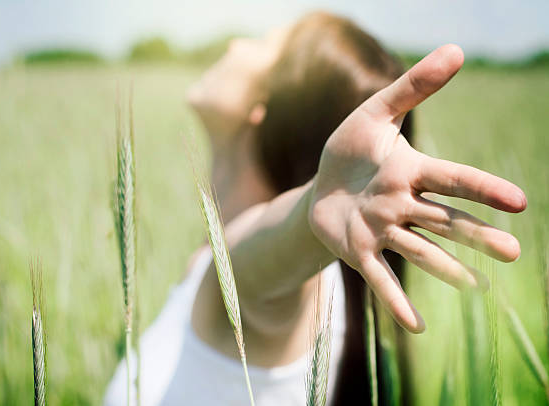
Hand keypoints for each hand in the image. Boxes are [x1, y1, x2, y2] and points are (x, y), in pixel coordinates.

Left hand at [308, 45, 525, 332]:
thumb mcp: (374, 113)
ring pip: (419, 250)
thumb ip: (411, 87)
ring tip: (475, 285)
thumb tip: (457, 49)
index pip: (452, 180)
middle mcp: (402, 206)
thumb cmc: (351, 151)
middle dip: (476, 236)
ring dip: (446, 268)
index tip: (519, 201)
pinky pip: (380, 277)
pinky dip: (397, 300)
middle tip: (513, 252)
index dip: (482, 189)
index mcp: (410, 173)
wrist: (321, 186)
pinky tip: (416, 326)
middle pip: (444, 221)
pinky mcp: (359, 252)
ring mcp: (382, 232)